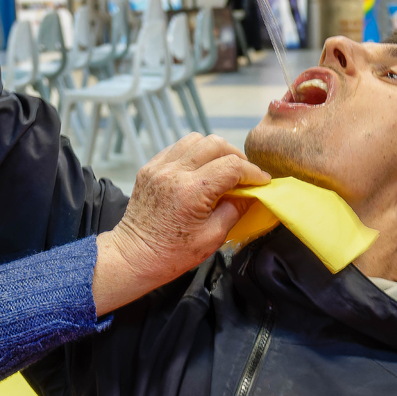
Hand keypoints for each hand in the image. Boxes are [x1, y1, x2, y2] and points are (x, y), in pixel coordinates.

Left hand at [91, 133, 269, 314]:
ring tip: (221, 169)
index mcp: (192, 191)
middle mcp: (174, 172)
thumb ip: (235, 210)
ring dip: (213, 150)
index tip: (262, 182)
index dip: (253, 172)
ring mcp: (158, 167)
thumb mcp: (212, 238)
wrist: (133, 256)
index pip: (232, 166)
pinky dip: (193, 154)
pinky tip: (199, 171)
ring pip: (195, 139)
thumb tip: (251, 193)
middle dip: (235, 156)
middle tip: (243, 175)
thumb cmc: (173, 254)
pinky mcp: (149, 168)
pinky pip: (177, 148)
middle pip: (215, 143)